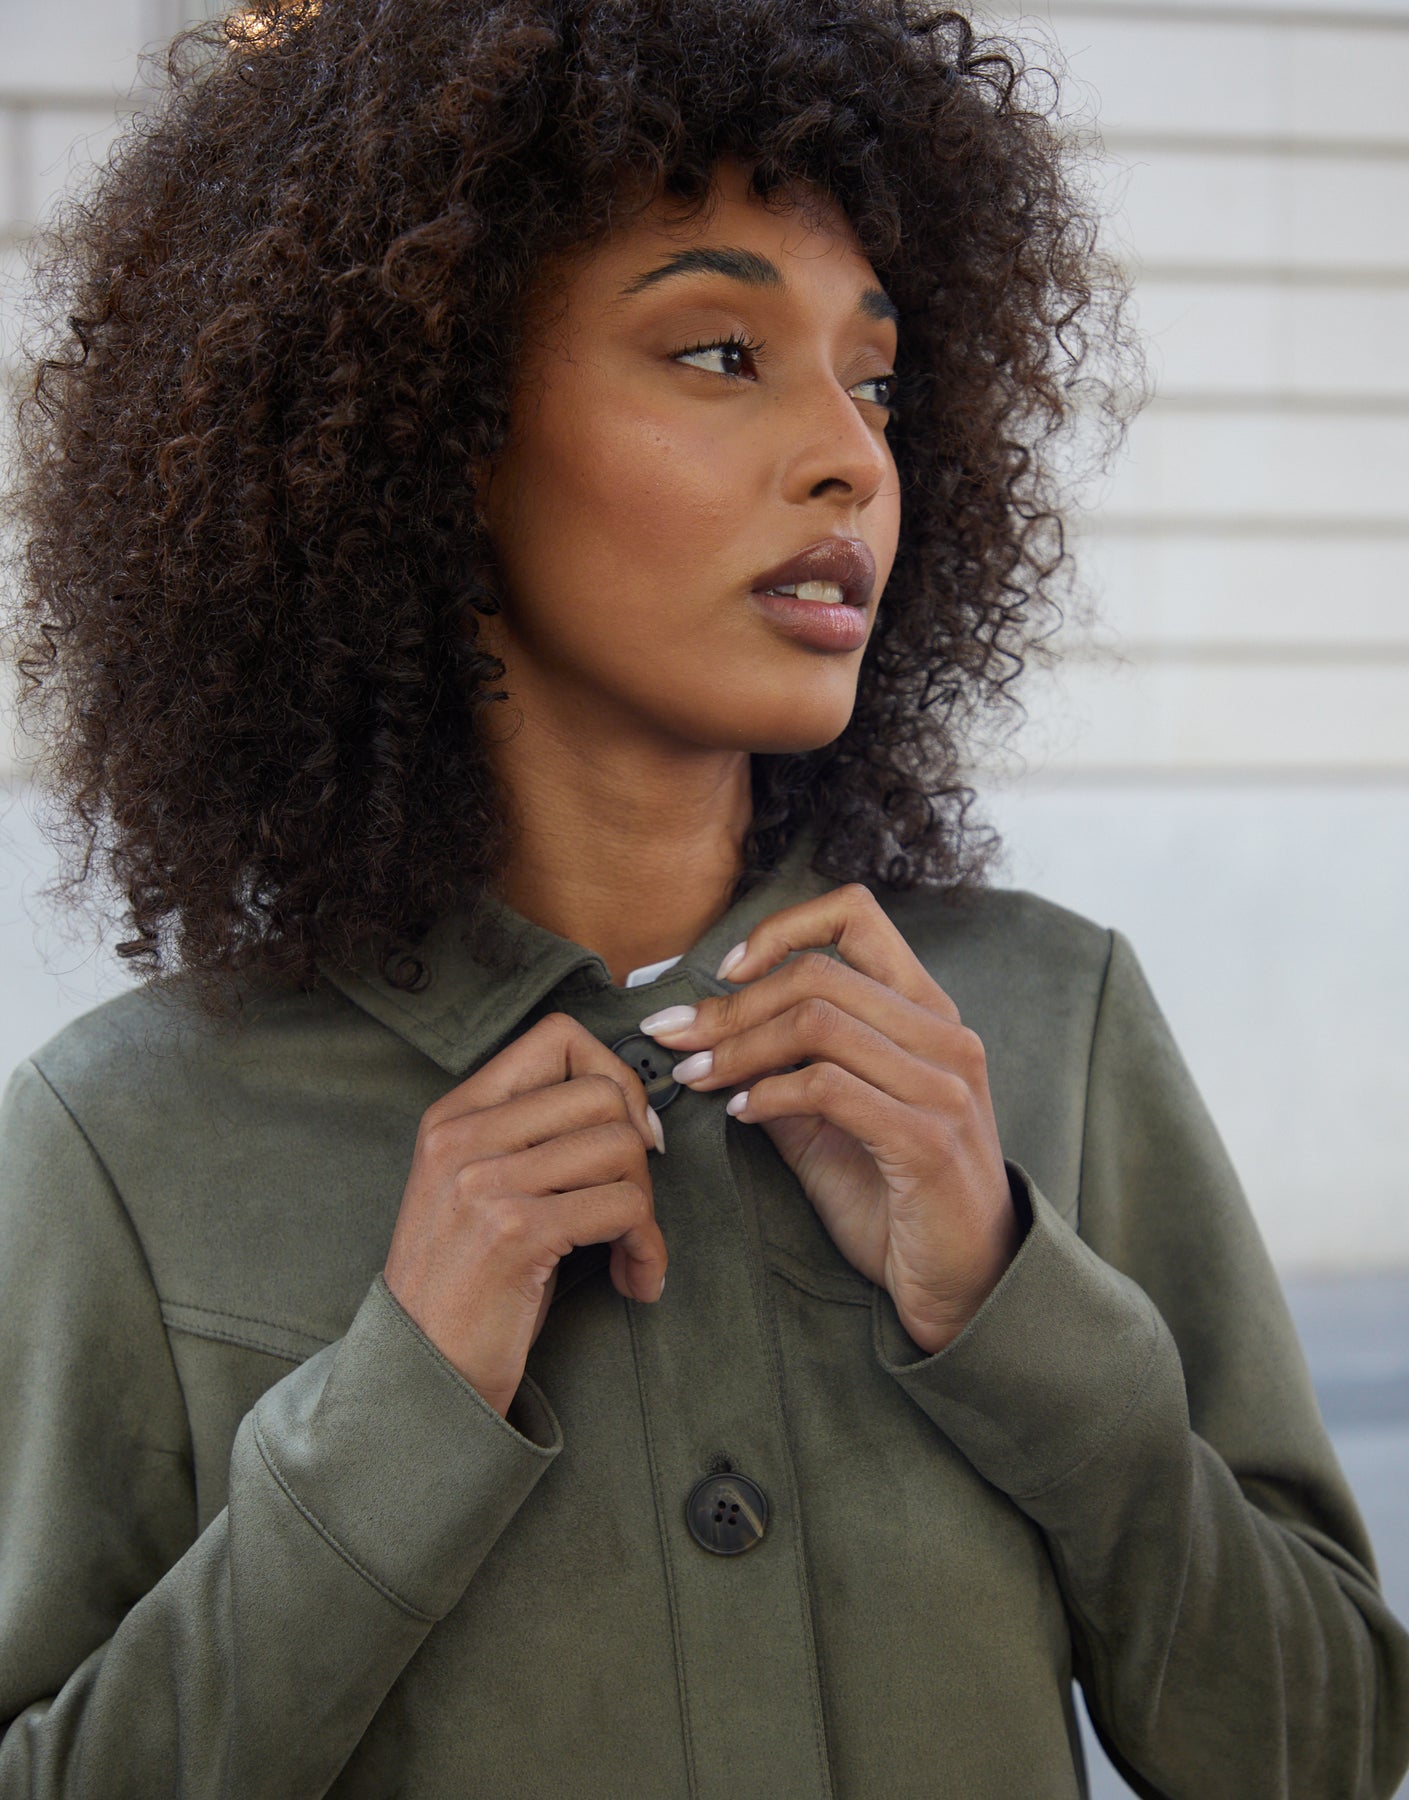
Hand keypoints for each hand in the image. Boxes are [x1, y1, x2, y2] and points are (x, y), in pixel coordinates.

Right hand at [384, 1014, 667, 1418]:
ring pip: (621, 1146)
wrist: (421, 1377)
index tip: (624, 1132)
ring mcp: (483, 1181)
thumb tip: (628, 1103)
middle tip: (631, 1202)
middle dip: (640, 1149)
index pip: (558, 1035)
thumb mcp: (478, 1188)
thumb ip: (531, 1134)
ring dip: (647, 1208)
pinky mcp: (514, 1232)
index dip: (612, 1074)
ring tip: (631, 1251)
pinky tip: (633, 1281)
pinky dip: (647, 1249)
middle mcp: (462, 1135)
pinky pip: (623, 1208)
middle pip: (602, 1092)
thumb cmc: (467, 1285)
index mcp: (454, 1113)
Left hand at [639, 883, 1022, 1353]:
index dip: (782, 929)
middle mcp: (942, 1036)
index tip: (727, 971)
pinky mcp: (927, 1139)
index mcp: (925, 1012)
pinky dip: (770, 1094)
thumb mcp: (829, 1124)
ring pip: (818, 1023)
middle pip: (816, 975)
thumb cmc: (895, 1199)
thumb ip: (783, 1072)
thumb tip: (707, 1037)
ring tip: (696, 1076)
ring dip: (738, 1048)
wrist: (963, 1283)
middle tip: (674, 1037)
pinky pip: (829, 1088)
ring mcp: (942, 1085)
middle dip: (730, 1005)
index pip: (856, 915)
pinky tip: (742, 1114)